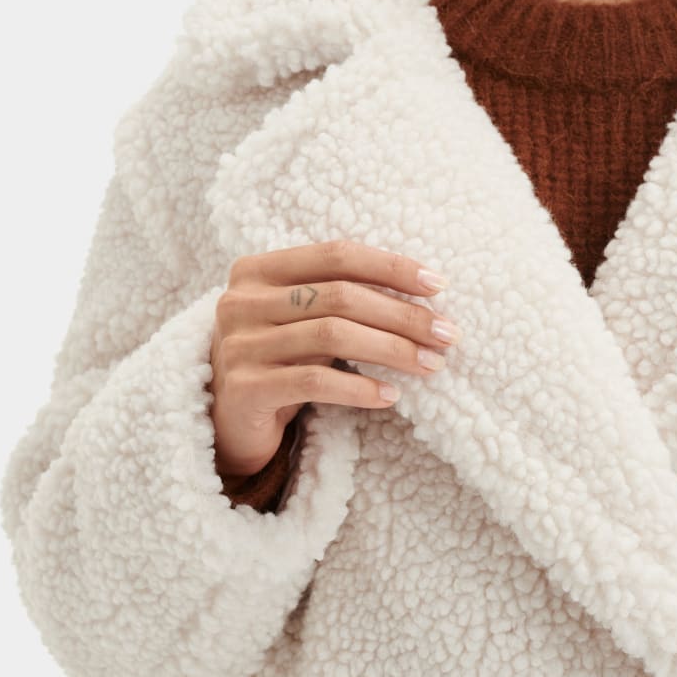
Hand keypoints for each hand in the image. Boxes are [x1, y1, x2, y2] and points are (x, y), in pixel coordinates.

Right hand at [207, 239, 461, 478]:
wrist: (228, 421)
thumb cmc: (281, 360)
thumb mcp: (303, 319)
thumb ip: (341, 297)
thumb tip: (426, 295)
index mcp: (257, 270)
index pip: (336, 255)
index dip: (391, 266)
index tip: (439, 285)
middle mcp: (241, 301)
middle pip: (340, 296)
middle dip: (403, 315)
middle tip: (447, 334)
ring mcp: (239, 344)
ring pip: (332, 336)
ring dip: (391, 350)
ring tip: (430, 365)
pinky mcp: (244, 388)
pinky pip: (314, 382)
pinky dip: (359, 388)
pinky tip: (390, 396)